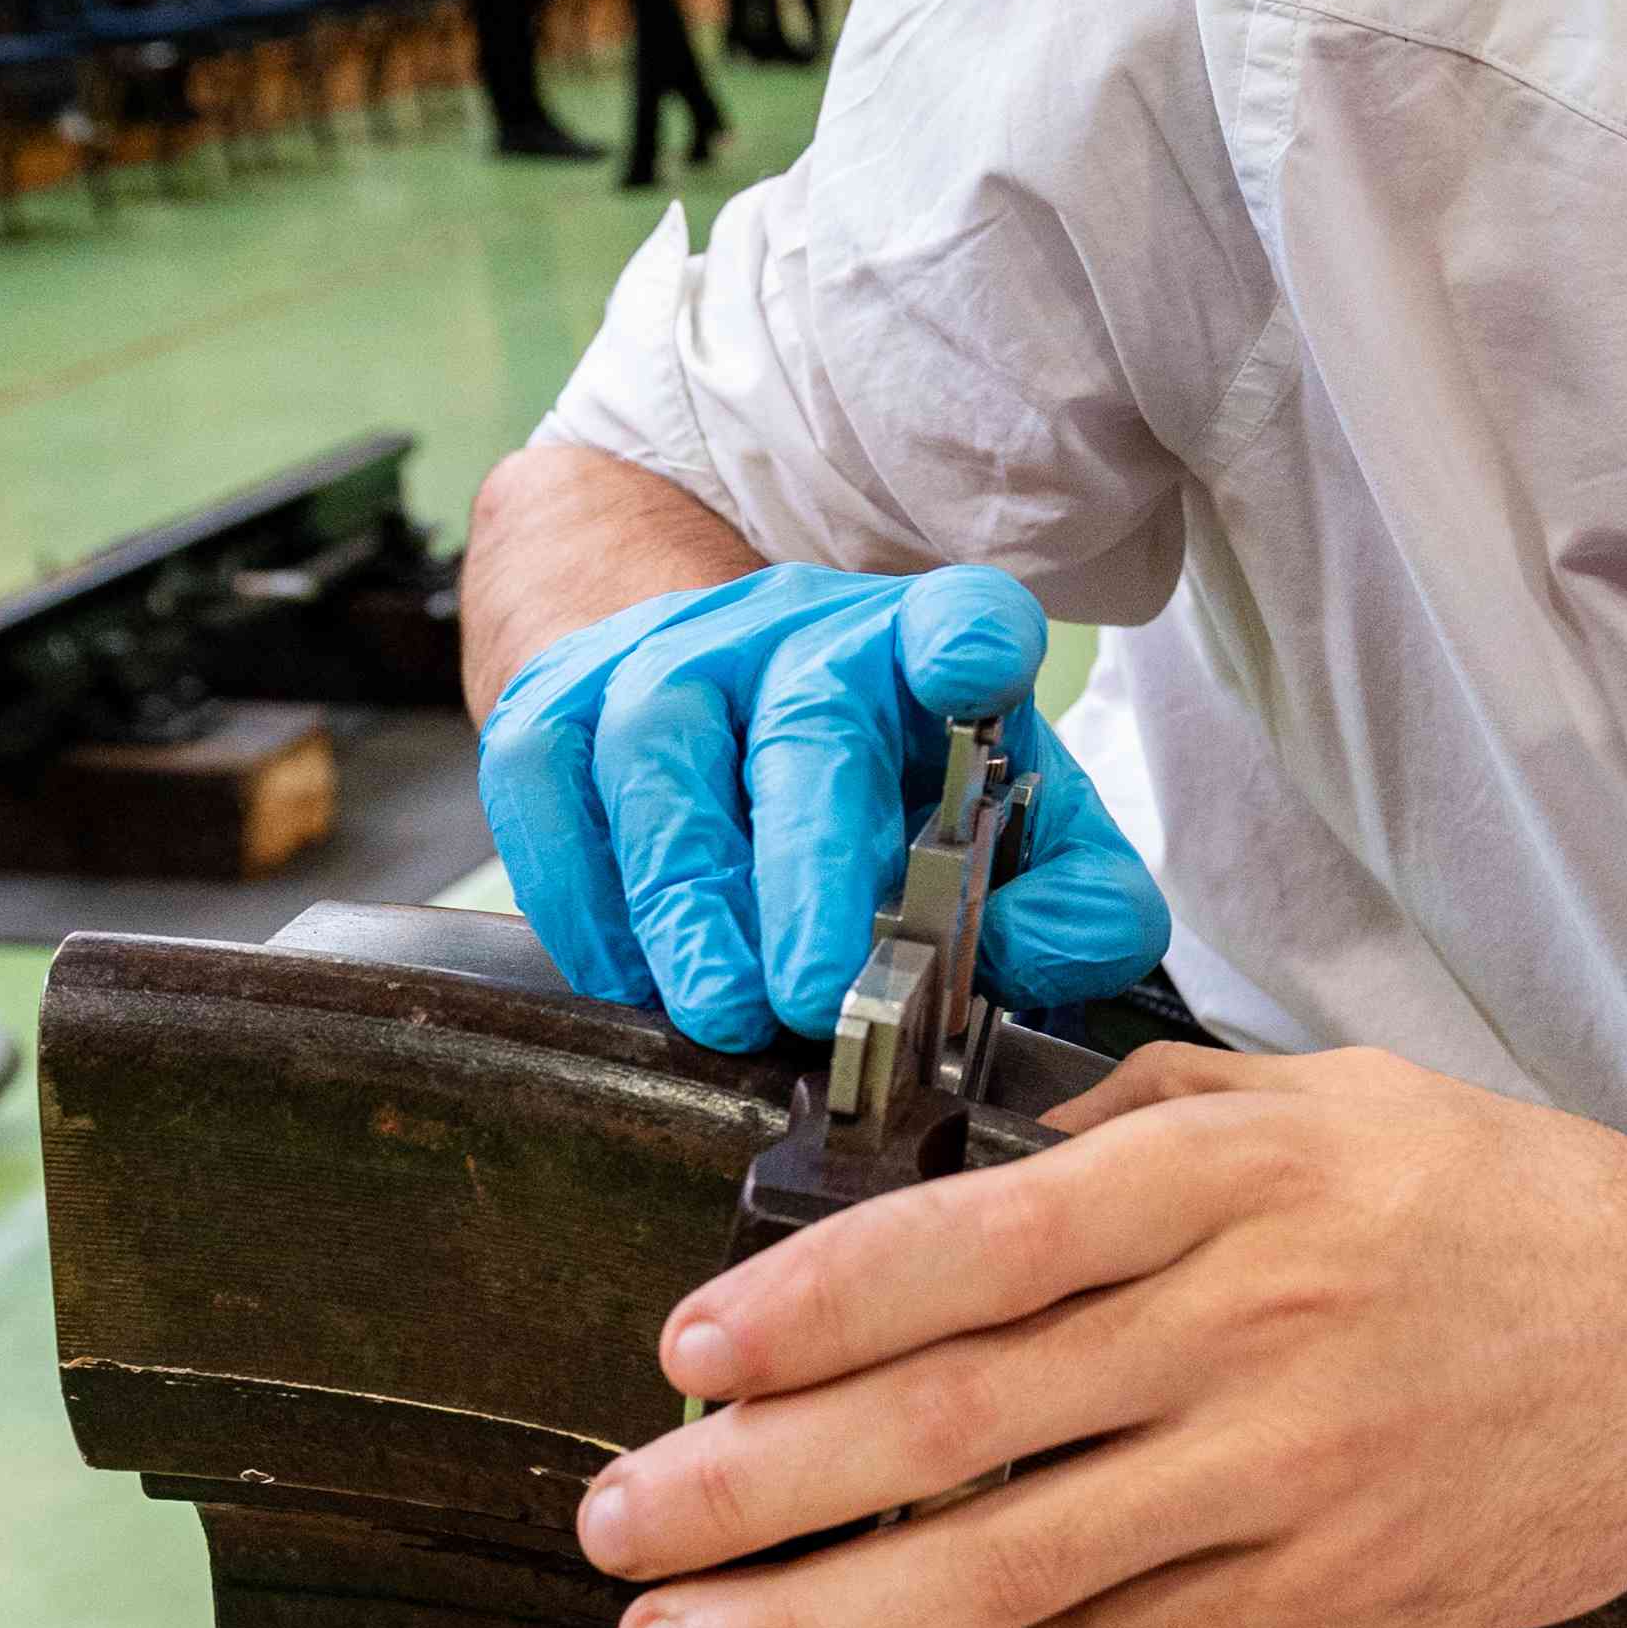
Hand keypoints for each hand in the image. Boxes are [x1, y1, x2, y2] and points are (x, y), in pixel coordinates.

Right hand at [477, 558, 1168, 1046]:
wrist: (716, 715)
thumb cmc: (889, 798)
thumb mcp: (1021, 839)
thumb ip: (1078, 907)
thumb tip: (1030, 948)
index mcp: (927, 649)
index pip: (965, 617)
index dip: (969, 641)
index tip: (971, 673)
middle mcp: (797, 632)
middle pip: (808, 726)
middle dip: (808, 866)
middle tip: (811, 994)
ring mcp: (667, 657)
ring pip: (662, 754)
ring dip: (686, 896)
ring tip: (722, 1010)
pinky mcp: (558, 703)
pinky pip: (548, 789)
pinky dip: (582, 892)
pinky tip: (628, 975)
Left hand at [573, 1043, 1626, 1627]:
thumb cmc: (1533, 1213)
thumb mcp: (1353, 1098)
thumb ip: (1166, 1101)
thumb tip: (996, 1143)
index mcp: (1240, 1179)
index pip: (990, 1241)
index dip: (823, 1303)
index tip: (689, 1351)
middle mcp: (1251, 1324)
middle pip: (964, 1413)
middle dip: (761, 1481)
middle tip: (612, 1522)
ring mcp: (1286, 1472)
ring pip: (1014, 1560)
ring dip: (821, 1616)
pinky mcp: (1322, 1586)